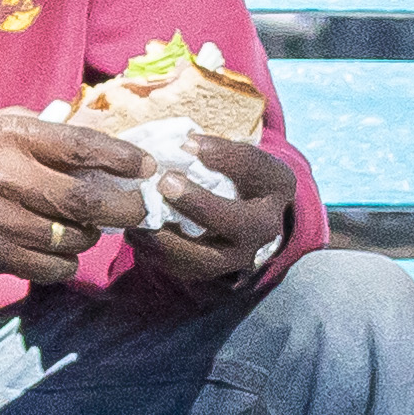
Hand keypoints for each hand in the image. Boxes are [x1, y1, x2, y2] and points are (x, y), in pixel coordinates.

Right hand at [0, 112, 155, 283]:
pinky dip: (67, 261)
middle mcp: (5, 175)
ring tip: (90, 225)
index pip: (82, 146)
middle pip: (86, 201)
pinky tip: (61, 247)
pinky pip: (51, 268)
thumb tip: (110, 147)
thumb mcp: (1, 124)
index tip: (147, 167)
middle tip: (141, 208)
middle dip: (126, 207)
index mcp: (11, 134)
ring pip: (73, 240)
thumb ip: (51, 134)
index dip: (124, 159)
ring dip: (92, 236)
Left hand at [115, 131, 294, 288]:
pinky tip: (137, 232)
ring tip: (140, 216)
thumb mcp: (237, 154)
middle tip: (166, 183)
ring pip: (207, 257)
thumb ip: (213, 150)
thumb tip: (178, 145)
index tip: (188, 142)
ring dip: (170, 238)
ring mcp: (242, 255)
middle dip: (199, 204)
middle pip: (236, 221)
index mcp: (276, 184)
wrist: (246, 213)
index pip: (254, 168)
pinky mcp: (216, 272)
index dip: (222, 155)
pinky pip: (185, 269)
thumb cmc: (234, 172)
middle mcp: (266, 226)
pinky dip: (157, 253)